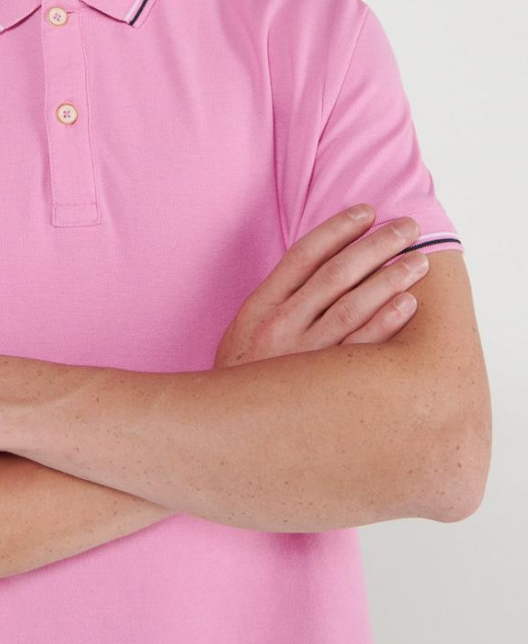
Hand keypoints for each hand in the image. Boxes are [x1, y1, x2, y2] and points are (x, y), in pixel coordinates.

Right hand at [214, 206, 427, 368]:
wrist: (226, 433)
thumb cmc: (244, 377)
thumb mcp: (244, 330)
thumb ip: (277, 299)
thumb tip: (319, 264)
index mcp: (260, 306)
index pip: (303, 255)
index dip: (337, 229)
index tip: (366, 211)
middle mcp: (281, 326)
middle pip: (335, 274)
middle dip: (375, 245)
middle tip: (408, 228)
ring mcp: (303, 356)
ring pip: (353, 306)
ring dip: (389, 279)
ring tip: (417, 262)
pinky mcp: (323, 387)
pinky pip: (361, 349)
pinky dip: (386, 322)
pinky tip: (407, 303)